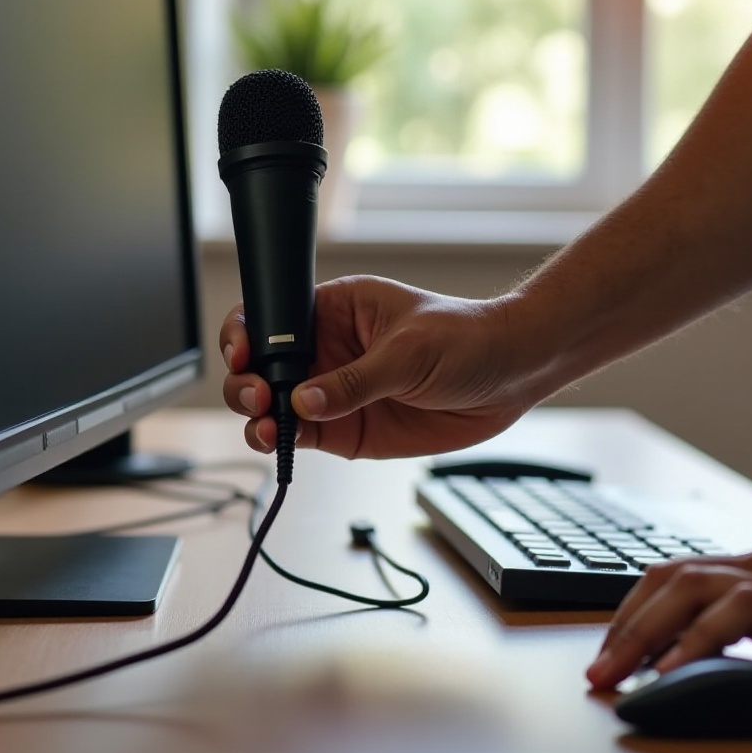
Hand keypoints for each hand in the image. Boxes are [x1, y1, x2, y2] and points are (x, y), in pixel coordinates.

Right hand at [220, 274, 528, 459]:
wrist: (508, 375)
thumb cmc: (464, 338)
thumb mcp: (408, 351)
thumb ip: (355, 380)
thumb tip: (304, 401)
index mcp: (334, 309)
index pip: (272, 317)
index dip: (247, 334)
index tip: (243, 354)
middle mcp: (325, 349)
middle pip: (263, 365)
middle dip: (247, 380)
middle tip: (259, 396)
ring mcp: (332, 390)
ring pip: (274, 405)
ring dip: (258, 415)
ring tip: (265, 425)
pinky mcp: (346, 428)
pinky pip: (301, 436)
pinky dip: (282, 443)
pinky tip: (277, 443)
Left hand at [585, 547, 751, 688]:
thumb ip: (736, 633)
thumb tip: (670, 661)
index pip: (671, 576)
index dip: (631, 613)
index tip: (605, 655)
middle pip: (670, 578)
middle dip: (625, 626)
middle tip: (597, 672)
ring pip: (691, 585)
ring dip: (645, 632)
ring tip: (619, 673)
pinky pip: (737, 612)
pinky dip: (698, 640)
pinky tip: (673, 671)